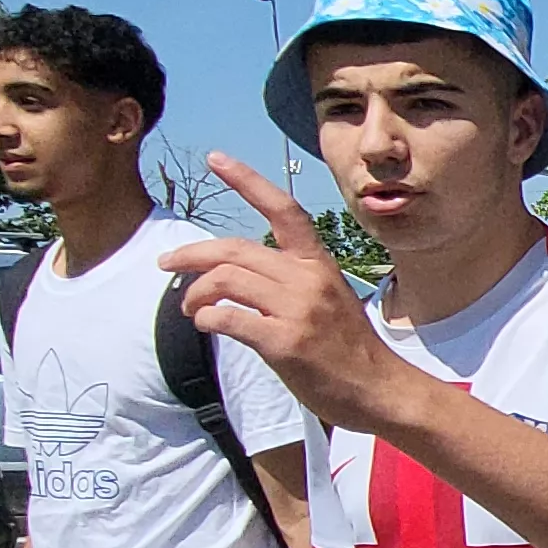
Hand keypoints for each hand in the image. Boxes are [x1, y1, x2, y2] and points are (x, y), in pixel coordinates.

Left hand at [158, 156, 417, 432]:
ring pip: (225, 281)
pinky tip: (206, 324)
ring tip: (190, 308)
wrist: (380, 389)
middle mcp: (306, 279)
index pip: (282, 209)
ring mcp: (296, 310)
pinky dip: (207, 319)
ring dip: (195, 293)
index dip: (246, 180)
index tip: (215, 158)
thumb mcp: (329, 299)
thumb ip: (289, 283)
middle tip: (167, 263)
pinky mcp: (284, 342)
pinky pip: (228, 318)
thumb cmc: (350, 350)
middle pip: (234, 251)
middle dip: (191, 255)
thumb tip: (237, 281)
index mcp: (318, 264)